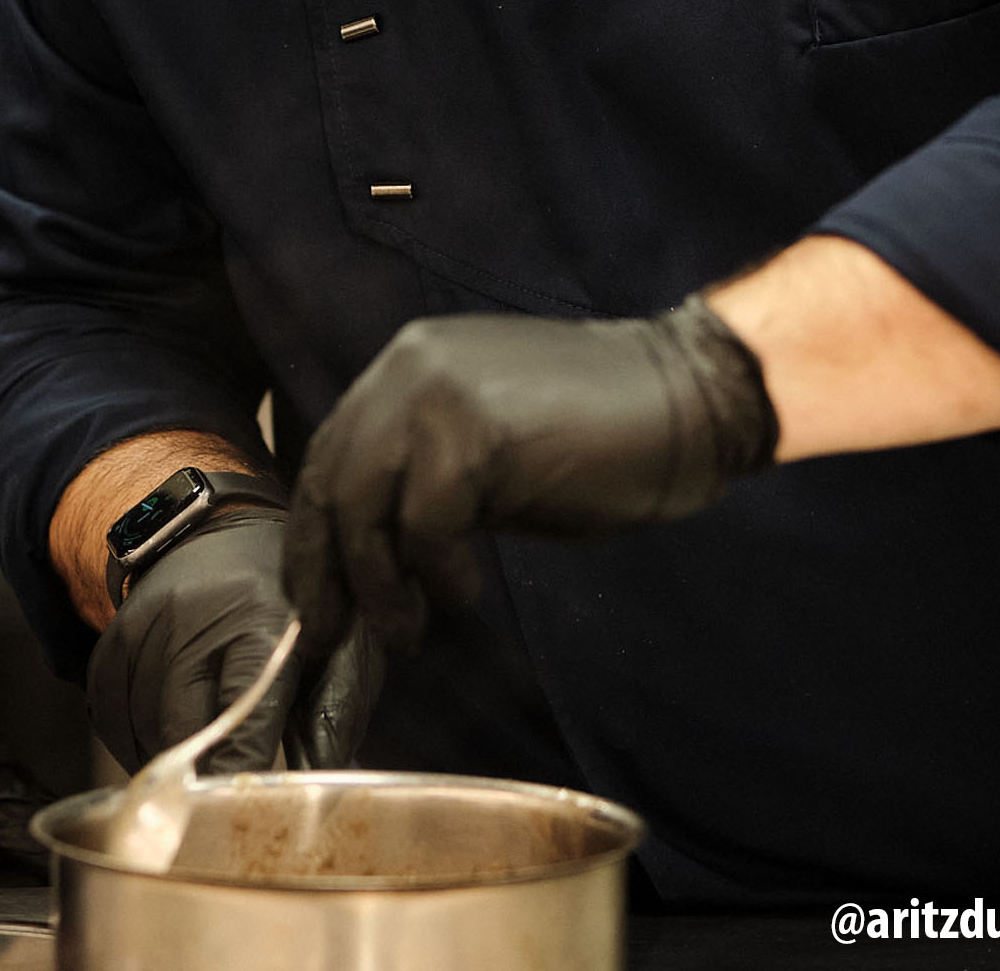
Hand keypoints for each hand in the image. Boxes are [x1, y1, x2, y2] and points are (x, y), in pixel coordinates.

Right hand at [86, 506, 382, 772]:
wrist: (216, 530)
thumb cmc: (287, 596)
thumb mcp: (333, 638)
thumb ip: (332, 712)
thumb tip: (320, 782)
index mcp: (259, 619)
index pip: (245, 713)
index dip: (242, 768)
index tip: (243, 806)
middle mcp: (191, 622)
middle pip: (182, 732)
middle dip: (203, 774)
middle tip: (223, 789)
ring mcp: (142, 630)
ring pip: (143, 734)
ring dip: (171, 760)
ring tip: (202, 749)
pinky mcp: (109, 643)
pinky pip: (111, 721)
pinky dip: (137, 740)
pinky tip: (169, 729)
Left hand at [283, 296, 778, 648]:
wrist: (686, 398)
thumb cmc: (598, 434)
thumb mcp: (488, 449)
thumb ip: (425, 474)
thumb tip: (370, 556)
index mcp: (408, 364)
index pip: (329, 451)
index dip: (313, 532)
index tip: (314, 596)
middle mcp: (408, 367)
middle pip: (331, 480)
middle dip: (325, 569)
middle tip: (330, 635)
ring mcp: (436, 392)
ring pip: (364, 505)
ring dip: (379, 584)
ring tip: (405, 630)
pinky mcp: (473, 431)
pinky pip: (425, 522)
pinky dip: (439, 572)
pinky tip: (465, 592)